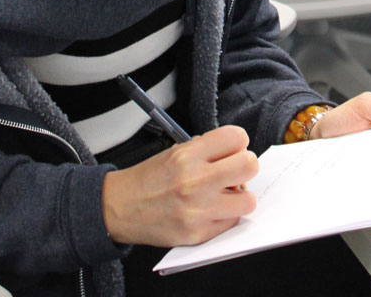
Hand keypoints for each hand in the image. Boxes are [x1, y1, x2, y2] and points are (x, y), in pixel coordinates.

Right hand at [100, 124, 257, 246]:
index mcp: (188, 155)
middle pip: (249, 165)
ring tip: (225, 195)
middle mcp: (195, 181)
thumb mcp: (175, 152)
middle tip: (234, 172)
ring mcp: (198, 210)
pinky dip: (226, 216)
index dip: (238, 143)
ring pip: (248, 200)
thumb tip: (237, 153)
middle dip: (245, 167)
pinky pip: (231, 222)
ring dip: (240, 197)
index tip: (232, 150)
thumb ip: (207, 150)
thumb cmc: (149, 179)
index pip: (237, 138)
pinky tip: (211, 210)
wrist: (120, 208)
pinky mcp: (198, 233)